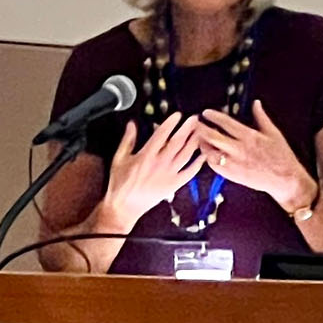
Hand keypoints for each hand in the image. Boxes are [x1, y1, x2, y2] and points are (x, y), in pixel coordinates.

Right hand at [102, 113, 204, 228]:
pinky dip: (198, 164)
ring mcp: (169, 175)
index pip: (162, 134)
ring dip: (194, 142)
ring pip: (186, 155)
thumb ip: (127, 140)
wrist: (124, 208)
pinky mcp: (173, 185)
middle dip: (187, 128)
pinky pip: (189, 173)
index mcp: (146, 155)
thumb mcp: (119, 158)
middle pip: (177, 142)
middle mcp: (160, 163)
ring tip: (200, 132)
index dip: (171, 123)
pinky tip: (203, 155)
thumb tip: (132, 125)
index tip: (177, 115)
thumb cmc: (120, 185)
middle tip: (195, 119)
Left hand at [195, 101, 316, 211]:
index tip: (206, 113)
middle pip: (214, 136)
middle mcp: (240, 149)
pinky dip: (208, 159)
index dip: (213, 116)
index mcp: (249, 136)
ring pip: (211, 152)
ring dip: (203, 144)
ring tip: (199, 139)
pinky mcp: (233, 175)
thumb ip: (261, 117)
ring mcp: (235, 163)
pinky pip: (215, 166)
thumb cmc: (281, 156)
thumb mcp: (273, 133)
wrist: (285, 178)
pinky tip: (208, 154)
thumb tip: (256, 103)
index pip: (226, 123)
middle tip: (195, 124)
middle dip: (201, 129)